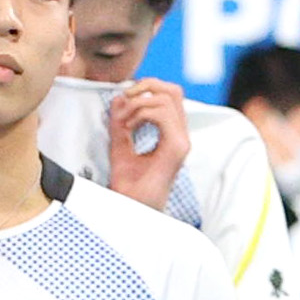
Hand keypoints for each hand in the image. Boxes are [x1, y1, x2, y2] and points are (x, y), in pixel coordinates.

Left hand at [108, 79, 191, 209]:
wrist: (131, 212)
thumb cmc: (129, 189)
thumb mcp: (119, 149)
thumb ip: (119, 125)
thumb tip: (118, 99)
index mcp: (171, 134)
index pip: (169, 95)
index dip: (146, 89)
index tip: (123, 100)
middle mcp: (180, 135)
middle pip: (173, 90)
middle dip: (146, 87)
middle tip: (125, 99)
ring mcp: (181, 141)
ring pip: (168, 98)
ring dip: (140, 104)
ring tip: (124, 122)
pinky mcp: (177, 148)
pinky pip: (164, 114)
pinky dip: (142, 114)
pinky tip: (128, 128)